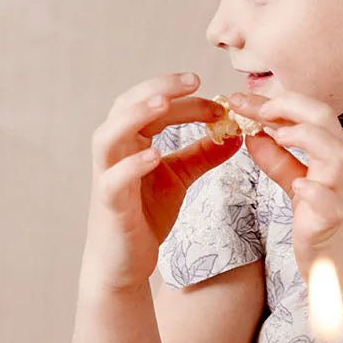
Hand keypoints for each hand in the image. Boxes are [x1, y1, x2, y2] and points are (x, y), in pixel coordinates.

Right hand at [82, 74, 240, 292]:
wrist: (124, 261)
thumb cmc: (145, 214)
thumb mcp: (179, 177)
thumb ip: (202, 154)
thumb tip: (235, 133)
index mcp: (131, 140)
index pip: (154, 105)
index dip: (185, 98)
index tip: (220, 101)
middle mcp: (114, 152)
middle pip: (126, 106)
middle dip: (158, 89)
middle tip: (192, 80)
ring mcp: (107, 177)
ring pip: (109, 136)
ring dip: (134, 116)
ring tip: (163, 104)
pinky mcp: (109, 205)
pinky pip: (114, 180)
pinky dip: (131, 165)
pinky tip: (154, 156)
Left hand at [228, 89, 342, 302]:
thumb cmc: (337, 231)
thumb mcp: (304, 188)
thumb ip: (281, 162)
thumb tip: (254, 136)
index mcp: (337, 155)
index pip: (308, 114)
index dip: (273, 103)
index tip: (239, 99)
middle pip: (323, 118)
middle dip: (286, 106)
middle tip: (252, 108)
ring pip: (334, 152)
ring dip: (304, 137)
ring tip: (275, 136)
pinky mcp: (336, 221)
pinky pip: (328, 201)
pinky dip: (313, 191)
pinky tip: (298, 189)